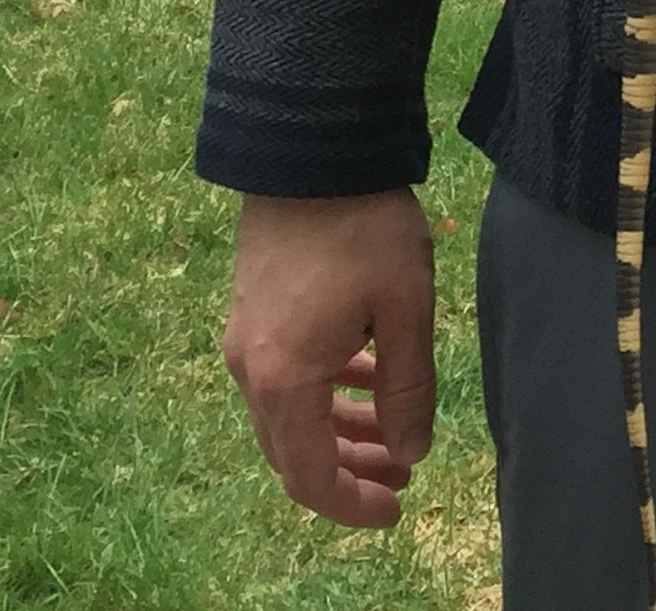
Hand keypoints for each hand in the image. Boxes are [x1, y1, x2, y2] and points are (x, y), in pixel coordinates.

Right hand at [223, 187, 434, 527]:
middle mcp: (251, 369)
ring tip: (396, 431)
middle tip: (405, 472)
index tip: (396, 507)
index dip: (352, 503)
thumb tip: (410, 451)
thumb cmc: (364, 227)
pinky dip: (326, 388)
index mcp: (285, 380)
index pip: (310, 477)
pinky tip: (369, 375)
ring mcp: (245, 338)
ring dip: (340, 428)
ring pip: (291, 412)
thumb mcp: (406, 309)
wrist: (312, 148)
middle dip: (351, 468)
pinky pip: (287, 374)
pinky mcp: (253, 310)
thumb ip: (409, 389)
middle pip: (296, 450)